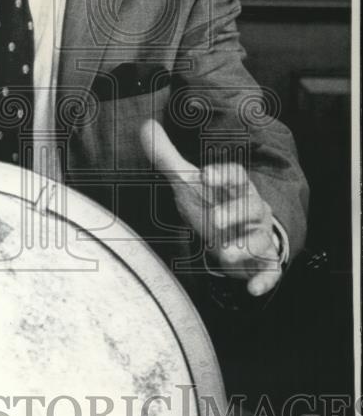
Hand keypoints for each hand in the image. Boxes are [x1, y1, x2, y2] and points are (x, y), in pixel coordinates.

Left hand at [140, 119, 281, 296]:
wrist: (233, 236)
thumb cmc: (211, 204)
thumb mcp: (187, 183)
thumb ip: (166, 157)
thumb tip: (145, 126)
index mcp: (235, 188)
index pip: (236, 175)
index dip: (222, 174)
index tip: (205, 174)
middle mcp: (252, 210)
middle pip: (250, 206)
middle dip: (234, 213)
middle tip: (214, 220)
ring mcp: (258, 237)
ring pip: (260, 240)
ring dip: (243, 249)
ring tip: (225, 256)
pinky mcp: (263, 262)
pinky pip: (270, 271)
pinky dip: (263, 280)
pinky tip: (252, 289)